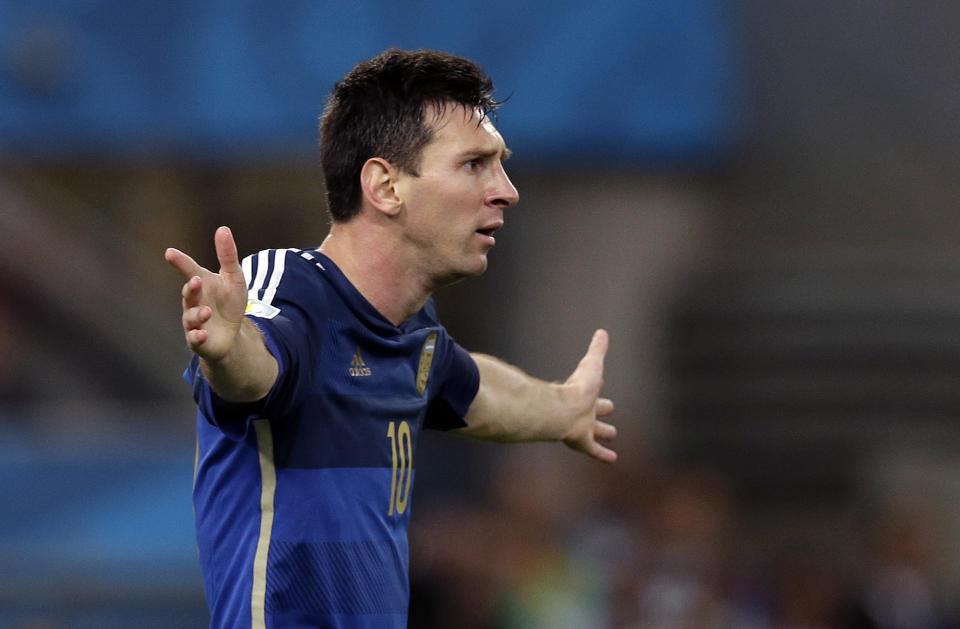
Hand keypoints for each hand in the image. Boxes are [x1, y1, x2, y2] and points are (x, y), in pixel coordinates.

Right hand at [164, 226, 247, 362]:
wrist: (232, 332)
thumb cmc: (230, 302)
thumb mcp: (234, 277)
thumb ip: (227, 255)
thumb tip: (223, 228)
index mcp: (202, 284)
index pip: (189, 270)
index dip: (180, 261)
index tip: (170, 252)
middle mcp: (194, 301)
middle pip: (188, 294)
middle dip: (191, 288)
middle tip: (196, 280)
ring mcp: (195, 321)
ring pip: (190, 317)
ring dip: (198, 314)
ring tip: (207, 311)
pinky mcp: (199, 340)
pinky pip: (194, 339)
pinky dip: (197, 336)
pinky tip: (202, 333)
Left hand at [560, 329, 617, 462]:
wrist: (559, 411)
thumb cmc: (575, 388)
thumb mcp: (592, 365)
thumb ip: (597, 350)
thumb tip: (602, 332)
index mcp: (581, 392)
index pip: (590, 387)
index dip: (596, 383)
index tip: (600, 380)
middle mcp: (581, 410)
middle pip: (593, 409)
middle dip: (601, 409)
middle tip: (609, 408)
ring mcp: (582, 427)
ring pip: (595, 431)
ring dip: (603, 432)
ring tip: (612, 433)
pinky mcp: (583, 442)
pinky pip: (595, 451)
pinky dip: (603, 455)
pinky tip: (613, 460)